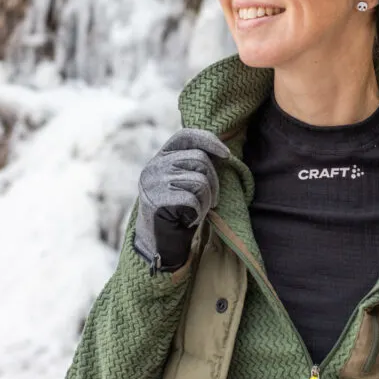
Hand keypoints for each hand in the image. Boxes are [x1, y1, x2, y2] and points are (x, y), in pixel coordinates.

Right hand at [133, 128, 229, 271]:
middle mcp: (154, 165)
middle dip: (214, 182)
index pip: (186, 135)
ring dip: (207, 200)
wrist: (159, 242)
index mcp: (161, 156)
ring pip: (199, 180)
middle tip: (212, 201)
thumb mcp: (185, 181)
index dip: (209, 140)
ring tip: (199, 210)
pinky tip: (190, 219)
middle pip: (199, 159)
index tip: (226, 154)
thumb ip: (196, 165)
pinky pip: (192, 199)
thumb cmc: (180, 210)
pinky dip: (198, 212)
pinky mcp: (155, 201)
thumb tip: (224, 152)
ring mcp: (152, 183)